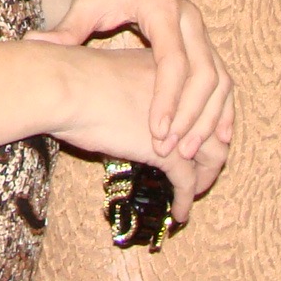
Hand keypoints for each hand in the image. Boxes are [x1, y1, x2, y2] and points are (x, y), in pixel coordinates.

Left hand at [27, 0, 233, 161]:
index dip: (168, 99)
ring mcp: (199, 28)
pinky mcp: (200, 38)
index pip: (174, 62)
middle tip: (174, 150)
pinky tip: (216, 137)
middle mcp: (189, 18)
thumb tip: (33, 44)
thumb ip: (66, 28)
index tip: (158, 133)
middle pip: (205, 74)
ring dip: (210, 116)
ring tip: (191, 151)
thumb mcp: (84, 1)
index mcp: (162, 9)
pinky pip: (221, 76)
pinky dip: (220, 106)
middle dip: (192, 115)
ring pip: (220, 77)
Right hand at [50, 46, 228, 224]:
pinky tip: (179, 212)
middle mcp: (183, 94)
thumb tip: (115, 103)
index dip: (201, 120)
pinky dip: (186, 199)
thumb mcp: (110, 71)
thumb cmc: (71, 73)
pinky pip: (187, 182)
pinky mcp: (168, 151)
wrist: (66, 87)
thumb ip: (124, 87)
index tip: (192, 136)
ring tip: (194, 192)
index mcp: (169, 68)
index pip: (200, 97)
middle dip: (210, 149)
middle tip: (201, 168)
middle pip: (214, 126)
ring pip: (213, 155)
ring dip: (205, 177)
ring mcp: (180, 124)